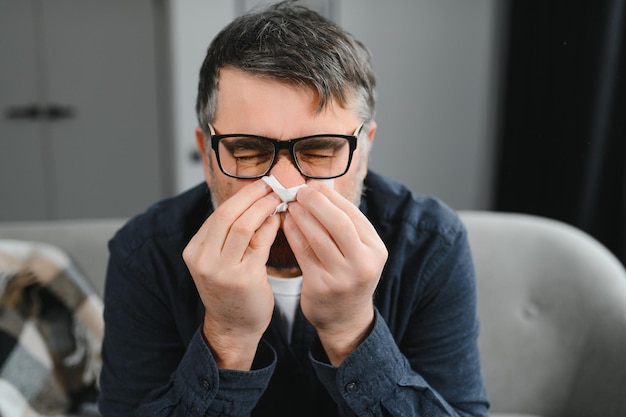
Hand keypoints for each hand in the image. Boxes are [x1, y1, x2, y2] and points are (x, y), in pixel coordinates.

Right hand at [183, 180, 281, 369]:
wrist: (233, 326)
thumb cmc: (230, 289)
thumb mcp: (220, 259)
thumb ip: (230, 233)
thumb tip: (255, 198)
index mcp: (194, 251)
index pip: (219, 213)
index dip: (242, 195)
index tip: (261, 183)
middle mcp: (203, 259)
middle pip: (228, 214)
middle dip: (253, 195)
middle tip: (273, 183)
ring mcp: (222, 270)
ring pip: (243, 226)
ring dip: (264, 207)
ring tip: (280, 197)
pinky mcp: (243, 279)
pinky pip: (260, 244)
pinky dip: (271, 227)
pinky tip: (280, 219)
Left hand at [282, 182, 387, 365]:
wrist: (346, 319)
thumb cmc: (349, 275)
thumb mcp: (359, 251)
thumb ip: (346, 223)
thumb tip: (322, 187)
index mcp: (376, 250)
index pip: (352, 214)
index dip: (330, 196)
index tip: (313, 185)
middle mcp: (363, 263)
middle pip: (338, 223)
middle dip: (316, 202)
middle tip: (299, 191)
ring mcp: (342, 277)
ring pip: (318, 237)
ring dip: (301, 216)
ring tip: (290, 204)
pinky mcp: (321, 287)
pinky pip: (303, 253)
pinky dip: (293, 234)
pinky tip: (286, 223)